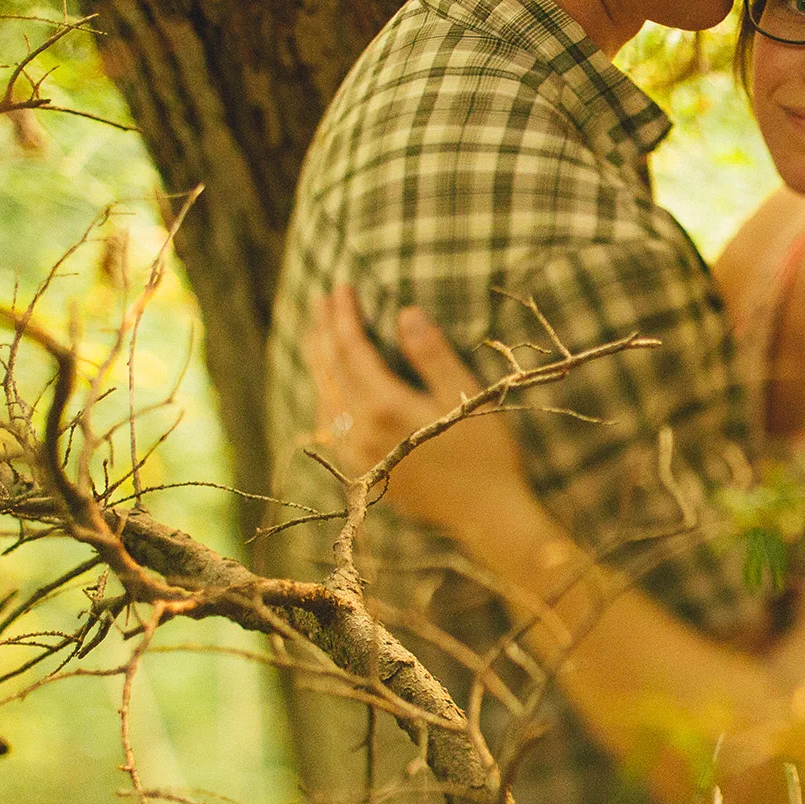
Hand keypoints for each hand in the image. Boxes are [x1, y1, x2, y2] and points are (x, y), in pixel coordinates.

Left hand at [305, 285, 529, 515]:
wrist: (487, 516)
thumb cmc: (486, 453)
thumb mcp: (464, 395)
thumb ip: (432, 354)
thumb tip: (405, 313)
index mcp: (384, 407)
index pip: (351, 350)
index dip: (344, 316)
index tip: (341, 287)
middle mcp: (361, 432)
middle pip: (330, 372)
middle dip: (323, 333)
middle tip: (320, 300)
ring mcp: (359, 456)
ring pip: (325, 400)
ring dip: (319, 364)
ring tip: (317, 335)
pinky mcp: (364, 472)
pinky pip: (331, 427)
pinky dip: (325, 398)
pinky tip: (330, 390)